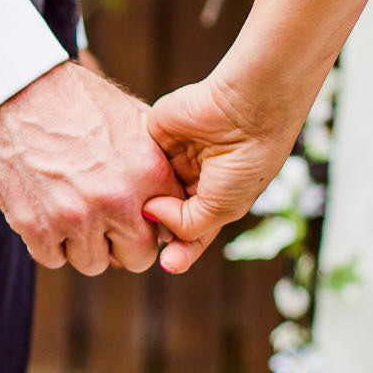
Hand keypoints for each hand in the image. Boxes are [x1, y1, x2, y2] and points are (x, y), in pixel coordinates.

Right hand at [0, 54, 182, 274]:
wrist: (12, 91)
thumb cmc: (73, 99)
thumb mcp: (131, 117)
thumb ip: (158, 157)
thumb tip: (175, 193)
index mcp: (147, 173)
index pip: (170, 229)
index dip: (152, 224)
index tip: (136, 214)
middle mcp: (116, 199)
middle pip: (136, 258)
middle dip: (122, 244)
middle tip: (104, 223)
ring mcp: (74, 216)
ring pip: (93, 263)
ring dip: (83, 244)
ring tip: (71, 212)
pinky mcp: (35, 225)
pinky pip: (52, 258)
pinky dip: (48, 242)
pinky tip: (45, 212)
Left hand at [141, 77, 302, 273]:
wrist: (244, 107)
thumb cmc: (244, 160)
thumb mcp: (223, 205)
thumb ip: (187, 225)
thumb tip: (150, 214)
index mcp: (217, 199)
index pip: (190, 235)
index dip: (179, 252)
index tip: (167, 265)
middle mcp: (194, 182)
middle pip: (165, 217)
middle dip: (155, 231)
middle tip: (147, 242)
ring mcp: (173, 162)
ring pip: (147, 194)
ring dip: (142, 206)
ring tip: (142, 213)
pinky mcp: (153, 140)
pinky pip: (133, 164)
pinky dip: (130, 177)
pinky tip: (127, 187)